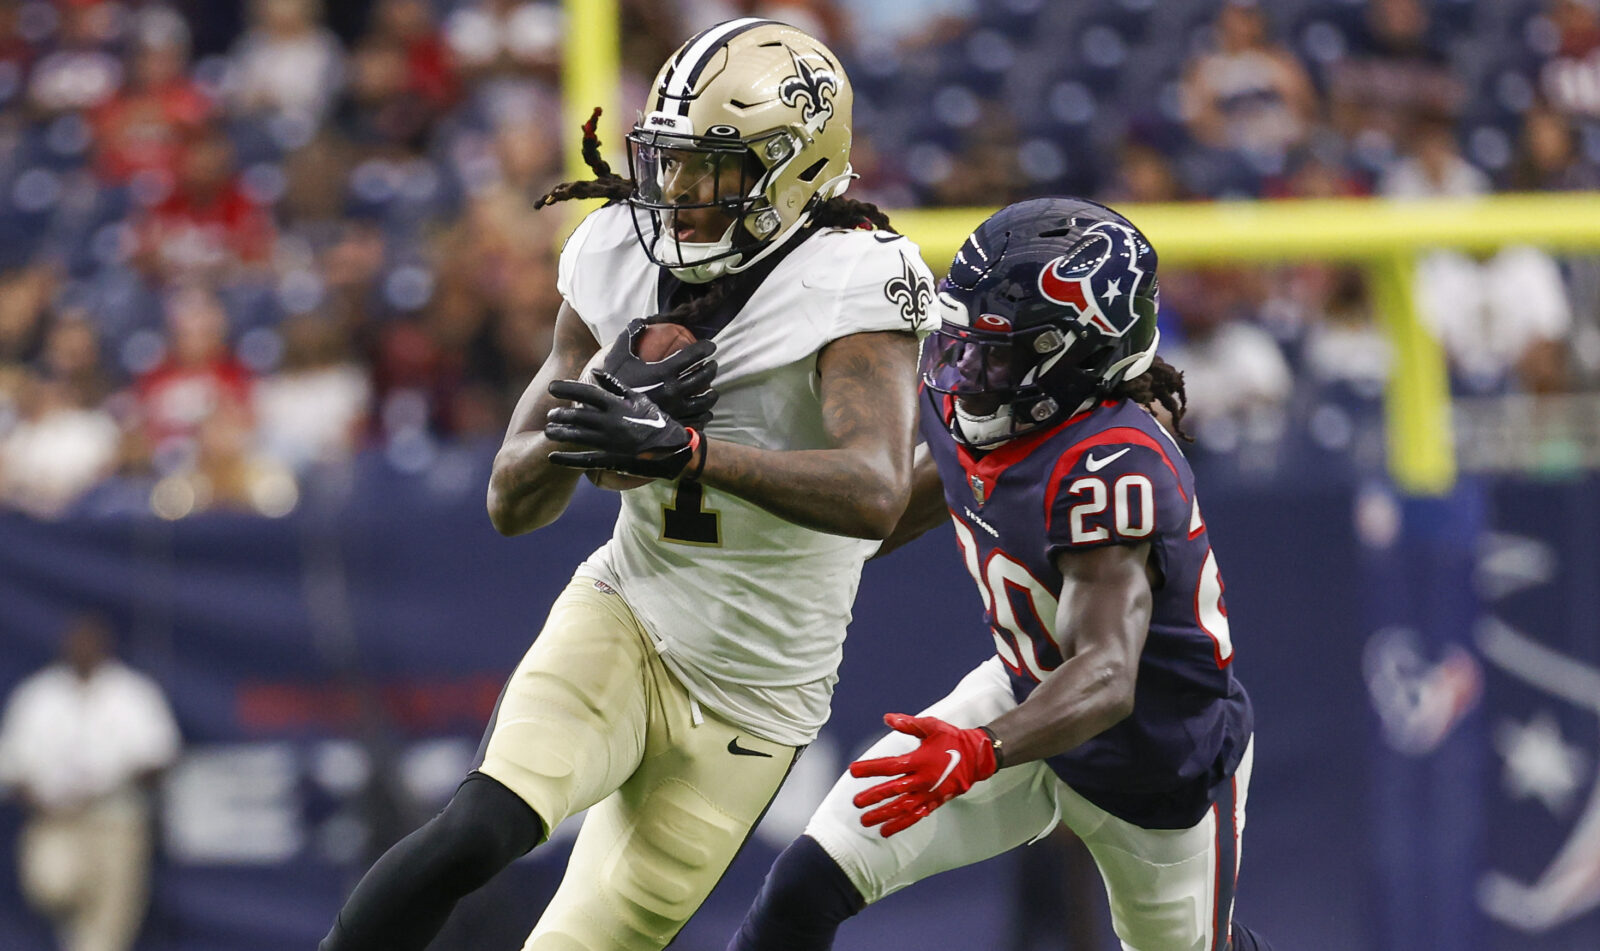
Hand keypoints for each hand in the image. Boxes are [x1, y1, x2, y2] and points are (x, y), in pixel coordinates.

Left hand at [546, 371, 700, 479]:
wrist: (673, 447)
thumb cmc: (655, 419)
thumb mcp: (638, 398)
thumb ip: (615, 385)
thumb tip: (593, 372)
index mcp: (618, 406)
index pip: (587, 394)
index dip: (567, 389)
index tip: (552, 387)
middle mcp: (611, 423)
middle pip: (578, 417)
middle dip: (560, 414)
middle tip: (551, 413)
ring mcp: (610, 443)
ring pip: (577, 437)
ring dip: (560, 433)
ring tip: (548, 430)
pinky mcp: (611, 459)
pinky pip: (584, 460)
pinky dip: (567, 459)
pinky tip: (552, 457)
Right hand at [602, 318, 718, 427]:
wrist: (607, 415)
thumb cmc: (615, 384)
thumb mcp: (619, 356)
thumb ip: (630, 336)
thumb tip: (641, 321)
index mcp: (663, 372)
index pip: (693, 355)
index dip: (705, 348)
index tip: (710, 346)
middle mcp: (674, 390)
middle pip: (703, 376)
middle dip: (711, 368)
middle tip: (712, 364)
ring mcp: (676, 409)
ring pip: (704, 400)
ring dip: (712, 393)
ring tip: (711, 390)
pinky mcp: (675, 424)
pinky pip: (698, 419)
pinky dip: (705, 414)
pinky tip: (705, 411)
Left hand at [848, 713, 997, 836]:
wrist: (978, 756)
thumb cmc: (953, 739)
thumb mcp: (932, 726)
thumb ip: (909, 724)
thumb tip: (888, 718)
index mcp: (920, 760)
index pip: (890, 766)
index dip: (870, 768)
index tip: (854, 771)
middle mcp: (923, 779)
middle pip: (894, 790)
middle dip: (874, 797)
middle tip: (856, 802)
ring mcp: (930, 793)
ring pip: (903, 807)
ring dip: (884, 815)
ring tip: (867, 821)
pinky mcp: (936, 802)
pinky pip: (916, 816)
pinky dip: (901, 824)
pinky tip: (887, 830)